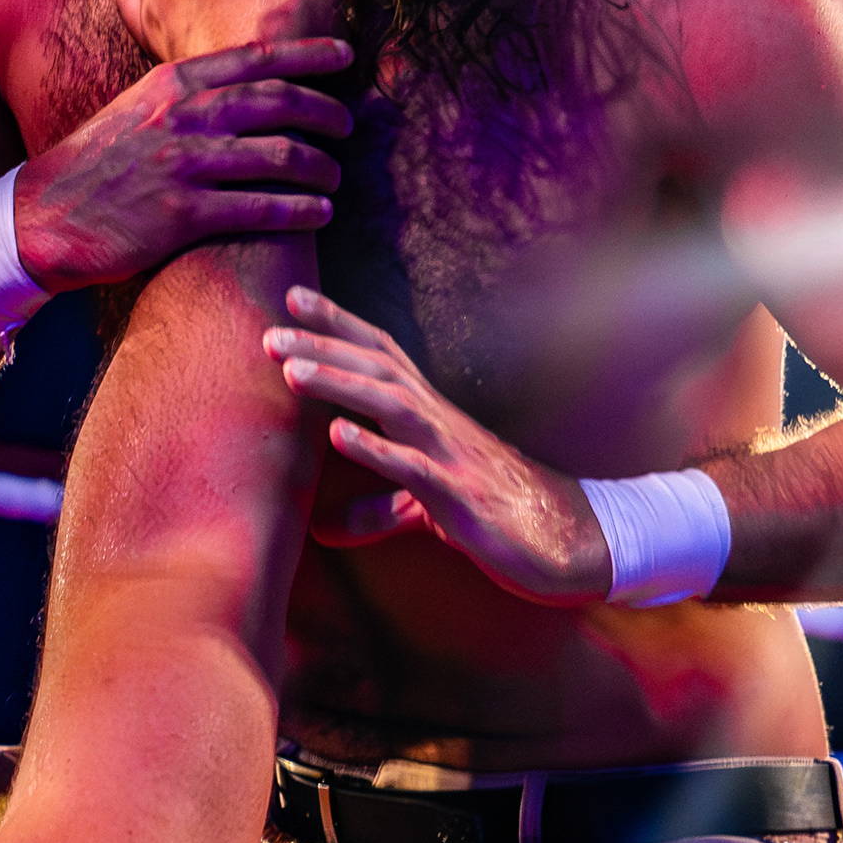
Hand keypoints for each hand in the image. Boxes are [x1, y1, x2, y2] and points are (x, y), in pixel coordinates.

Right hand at [8, 40, 350, 293]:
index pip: (256, 59)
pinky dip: (300, 210)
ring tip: (336, 177)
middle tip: (348, 125)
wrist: (42, 217)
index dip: (308, 54)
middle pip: (278, 103)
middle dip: (325, 112)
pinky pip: (261, 207)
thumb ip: (183, 95)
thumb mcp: (134, 109)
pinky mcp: (185, 214)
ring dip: (320, 167)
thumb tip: (233, 86)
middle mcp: (184, 116)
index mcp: (173, 84)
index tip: (344, 55)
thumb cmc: (93, 167)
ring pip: (280, 156)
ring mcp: (185, 164)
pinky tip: (318, 212)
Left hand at [265, 286, 610, 604]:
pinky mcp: (462, 497)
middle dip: (324, 345)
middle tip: (269, 332)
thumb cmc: (499, 517)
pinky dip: (375, 450)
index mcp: (431, 418)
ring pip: (393, 404)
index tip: (292, 297)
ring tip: (291, 371)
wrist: (572, 544)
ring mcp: (453, 456)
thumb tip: (321, 530)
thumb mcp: (426, 510)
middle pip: (378, 368)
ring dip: (340, 384)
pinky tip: (337, 436)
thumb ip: (376, 512)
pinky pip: (415, 468)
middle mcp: (440, 424)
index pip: (380, 356)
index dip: (338, 324)